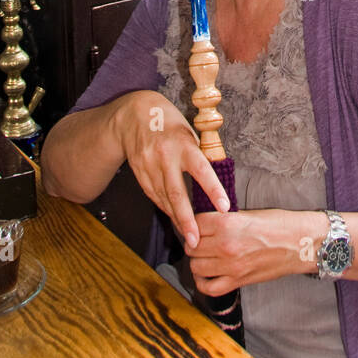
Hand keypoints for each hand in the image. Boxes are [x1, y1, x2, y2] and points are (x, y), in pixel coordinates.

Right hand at [112, 91, 228, 247]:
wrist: (133, 116)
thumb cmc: (169, 123)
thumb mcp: (188, 132)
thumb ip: (198, 156)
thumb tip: (214, 182)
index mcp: (183, 144)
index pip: (201, 170)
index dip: (213, 189)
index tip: (224, 207)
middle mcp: (165, 157)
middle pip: (177, 193)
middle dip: (186, 220)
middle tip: (196, 241)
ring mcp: (149, 167)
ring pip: (164, 199)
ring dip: (176, 219)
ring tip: (189, 237)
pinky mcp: (139, 174)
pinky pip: (154, 196)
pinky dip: (165, 208)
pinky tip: (174, 219)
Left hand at [185, 208, 318, 295]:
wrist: (299, 243)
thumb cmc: (278, 224)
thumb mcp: (249, 213)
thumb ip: (225, 219)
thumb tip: (205, 223)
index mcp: (228, 223)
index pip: (195, 223)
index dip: (195, 223)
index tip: (199, 224)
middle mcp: (226, 245)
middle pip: (192, 246)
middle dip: (194, 242)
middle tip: (200, 240)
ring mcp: (231, 266)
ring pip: (195, 266)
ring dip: (197, 260)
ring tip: (204, 255)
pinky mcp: (238, 281)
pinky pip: (208, 288)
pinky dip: (203, 282)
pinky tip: (206, 274)